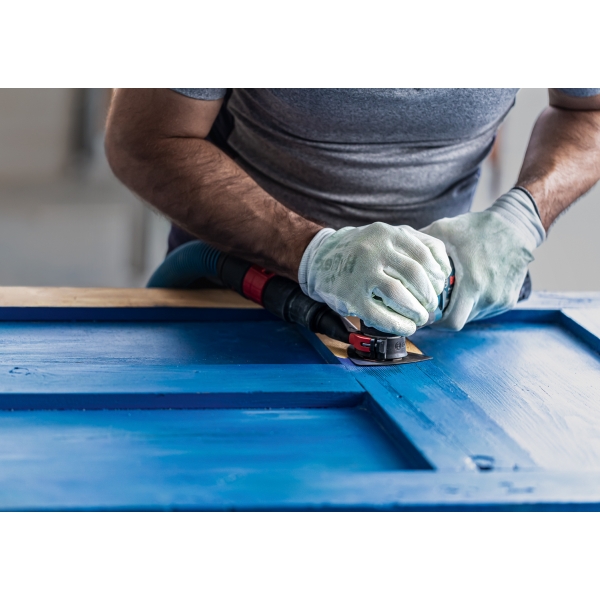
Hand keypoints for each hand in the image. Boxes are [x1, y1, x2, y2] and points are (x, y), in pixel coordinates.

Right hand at [298, 222, 451, 335]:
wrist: (320, 258)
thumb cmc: (361, 250)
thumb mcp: (386, 236)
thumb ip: (415, 244)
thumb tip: (443, 271)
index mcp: (387, 233)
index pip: (424, 255)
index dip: (437, 275)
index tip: (439, 288)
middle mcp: (373, 250)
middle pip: (415, 275)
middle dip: (429, 296)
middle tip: (430, 307)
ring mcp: (361, 273)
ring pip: (399, 295)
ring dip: (416, 311)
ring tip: (419, 318)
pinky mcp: (350, 296)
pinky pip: (380, 315)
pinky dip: (398, 324)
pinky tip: (405, 327)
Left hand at [421, 188, 545, 329]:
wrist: (517, 224)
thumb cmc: (477, 227)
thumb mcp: (444, 230)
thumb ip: (419, 245)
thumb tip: (396, 256)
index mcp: (473, 284)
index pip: (451, 322)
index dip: (435, 321)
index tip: (424, 312)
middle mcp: (488, 296)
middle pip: (460, 321)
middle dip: (444, 316)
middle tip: (433, 305)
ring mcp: (501, 300)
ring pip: (472, 316)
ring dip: (459, 309)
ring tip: (449, 294)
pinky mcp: (509, 299)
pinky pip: (485, 309)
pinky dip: (473, 303)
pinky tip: (467, 289)